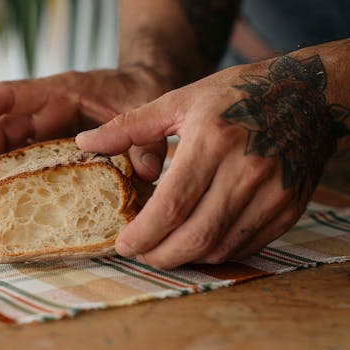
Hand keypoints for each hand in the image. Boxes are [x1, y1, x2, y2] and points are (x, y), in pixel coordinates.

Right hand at [0, 67, 170, 198]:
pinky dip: (18, 189)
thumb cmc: (137, 88)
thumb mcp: (144, 104)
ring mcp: (48, 135)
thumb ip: (145, 135)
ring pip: (8, 156)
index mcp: (57, 93)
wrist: (143, 90)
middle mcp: (45, 114)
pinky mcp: (55, 155)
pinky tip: (19, 211)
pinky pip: (29, 170)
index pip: (8, 96)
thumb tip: (146, 172)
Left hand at [77, 54, 343, 268]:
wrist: (304, 95)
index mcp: (213, 141)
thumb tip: (85, 143)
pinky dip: (217, 251)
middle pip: (196, 236)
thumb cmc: (234, 95)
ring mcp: (273, 192)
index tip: (123, 245)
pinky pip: (247, 245)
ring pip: (221, 247)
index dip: (144, 234)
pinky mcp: (289, 207)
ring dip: (187, 258)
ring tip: (165, 249)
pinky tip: (198, 241)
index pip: (172, 205)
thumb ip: (129, 126)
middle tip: (141, 253)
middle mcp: (247, 170)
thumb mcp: (179, 101)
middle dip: (161, 256)